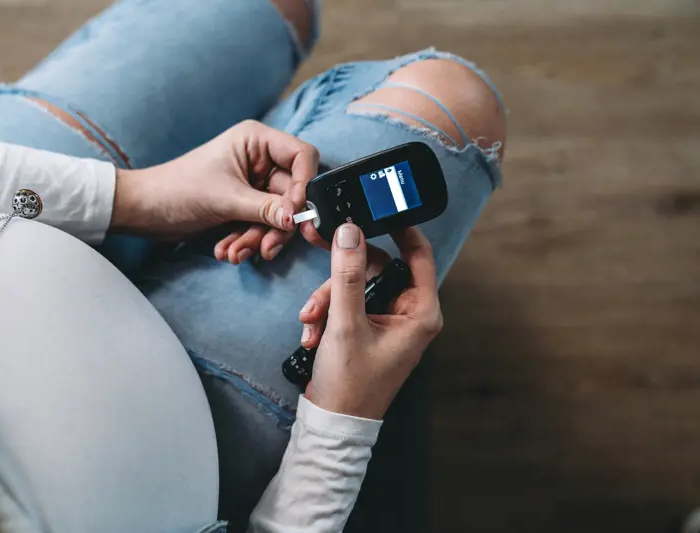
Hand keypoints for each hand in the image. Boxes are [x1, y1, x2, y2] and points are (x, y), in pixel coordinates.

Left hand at [111, 120, 317, 262]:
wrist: (144, 212)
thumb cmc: (177, 190)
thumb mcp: (225, 199)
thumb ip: (265, 209)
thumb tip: (296, 220)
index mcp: (256, 141)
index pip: (302, 157)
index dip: (304, 186)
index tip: (296, 215)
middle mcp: (260, 159)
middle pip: (291, 194)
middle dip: (277, 225)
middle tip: (267, 248)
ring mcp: (254, 184)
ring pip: (278, 215)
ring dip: (259, 238)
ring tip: (236, 252)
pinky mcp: (245, 205)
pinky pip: (262, 225)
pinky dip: (248, 241)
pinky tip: (227, 251)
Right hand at [303, 224, 442, 419]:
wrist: (332, 422)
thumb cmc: (351, 385)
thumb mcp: (346, 324)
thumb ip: (348, 276)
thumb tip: (350, 232)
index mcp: (420, 312)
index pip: (418, 254)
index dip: (400, 227)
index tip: (378, 207)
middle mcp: (407, 313)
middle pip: (377, 266)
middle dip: (342, 273)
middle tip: (319, 247)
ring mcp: (386, 320)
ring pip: (356, 284)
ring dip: (328, 298)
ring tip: (311, 320)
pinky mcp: (366, 327)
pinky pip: (347, 303)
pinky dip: (327, 312)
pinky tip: (312, 332)